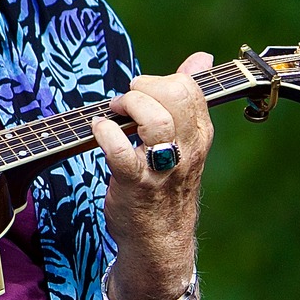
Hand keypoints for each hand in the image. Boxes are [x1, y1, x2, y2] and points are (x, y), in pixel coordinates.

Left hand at [91, 51, 213, 299]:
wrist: (160, 241)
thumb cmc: (165, 184)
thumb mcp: (183, 140)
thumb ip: (187, 98)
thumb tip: (201, 57)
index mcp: (198, 135)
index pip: (191, 88)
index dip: (162, 80)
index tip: (143, 93)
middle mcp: (186, 149)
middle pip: (176, 96)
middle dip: (144, 87)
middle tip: (125, 103)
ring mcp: (162, 168)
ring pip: (156, 120)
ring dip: (129, 107)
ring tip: (114, 113)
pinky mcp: (135, 185)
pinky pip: (121, 153)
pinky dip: (105, 134)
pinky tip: (98, 130)